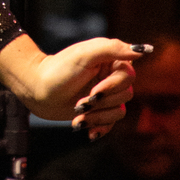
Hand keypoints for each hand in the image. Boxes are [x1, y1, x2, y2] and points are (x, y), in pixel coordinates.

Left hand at [0, 34, 139, 136]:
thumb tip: (144, 49)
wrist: (34, 90)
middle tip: (80, 103)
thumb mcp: (84, 54)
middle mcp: (109, 77)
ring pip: (119, 112)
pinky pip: (111, 123)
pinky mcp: (96, 110)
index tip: (93, 90)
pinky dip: (99, 128)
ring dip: (97, 116)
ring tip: (77, 116)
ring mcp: (103, 95)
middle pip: (126, 95)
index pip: (129, 76)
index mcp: (110, 60)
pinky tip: (86, 130)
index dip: (112, 86)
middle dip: (101, 103)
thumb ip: (113, 48)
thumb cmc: (57, 70)